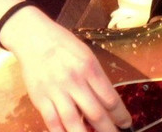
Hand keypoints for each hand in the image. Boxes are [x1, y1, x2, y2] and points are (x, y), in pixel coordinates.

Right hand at [0, 5, 131, 131]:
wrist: (34, 38)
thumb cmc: (64, 45)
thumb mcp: (87, 55)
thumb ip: (96, 77)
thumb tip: (106, 100)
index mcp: (90, 68)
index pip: (110, 97)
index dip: (120, 114)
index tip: (126, 123)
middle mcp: (75, 81)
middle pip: (95, 112)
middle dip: (108, 129)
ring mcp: (56, 91)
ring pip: (73, 121)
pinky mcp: (40, 98)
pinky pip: (52, 122)